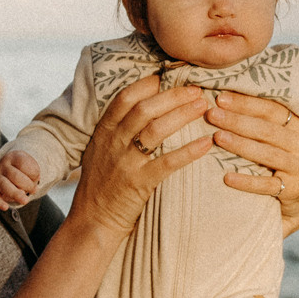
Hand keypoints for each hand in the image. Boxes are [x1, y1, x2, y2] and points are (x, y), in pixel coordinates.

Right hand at [0, 151, 40, 210]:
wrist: (11, 167)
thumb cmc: (24, 169)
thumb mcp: (31, 166)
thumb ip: (32, 175)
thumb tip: (26, 192)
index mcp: (14, 157)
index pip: (23, 164)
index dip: (34, 173)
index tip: (37, 177)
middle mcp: (3, 165)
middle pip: (15, 176)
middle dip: (27, 185)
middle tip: (34, 190)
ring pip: (4, 185)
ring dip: (16, 194)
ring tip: (25, 200)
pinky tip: (5, 207)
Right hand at [69, 76, 211, 242]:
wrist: (92, 222)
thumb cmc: (100, 186)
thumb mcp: (99, 152)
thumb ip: (116, 130)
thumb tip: (142, 106)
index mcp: (103, 132)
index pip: (125, 98)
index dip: (149, 83)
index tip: (170, 76)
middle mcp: (113, 143)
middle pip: (145, 109)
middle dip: (173, 95)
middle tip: (196, 89)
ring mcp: (125, 163)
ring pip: (156, 130)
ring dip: (183, 115)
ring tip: (203, 106)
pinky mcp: (139, 184)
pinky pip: (168, 163)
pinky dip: (189, 151)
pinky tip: (206, 143)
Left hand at [208, 92, 298, 235]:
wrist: (298, 200)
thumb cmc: (279, 161)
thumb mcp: (277, 139)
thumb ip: (259, 121)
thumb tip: (223, 99)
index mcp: (298, 126)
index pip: (271, 109)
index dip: (246, 103)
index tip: (220, 98)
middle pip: (267, 129)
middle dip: (237, 120)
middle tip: (211, 115)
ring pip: (267, 154)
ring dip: (240, 144)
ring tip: (217, 137)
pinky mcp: (293, 190)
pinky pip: (267, 185)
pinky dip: (247, 182)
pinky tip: (227, 178)